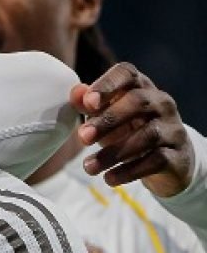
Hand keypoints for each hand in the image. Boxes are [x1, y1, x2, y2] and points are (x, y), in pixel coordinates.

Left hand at [73, 62, 192, 196]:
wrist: (165, 162)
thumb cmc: (128, 131)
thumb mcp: (106, 117)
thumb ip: (89, 105)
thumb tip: (75, 92)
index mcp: (140, 87)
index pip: (127, 73)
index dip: (108, 84)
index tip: (88, 102)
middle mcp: (161, 103)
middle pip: (138, 102)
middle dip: (107, 120)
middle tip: (82, 138)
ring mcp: (173, 128)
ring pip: (147, 136)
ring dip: (113, 152)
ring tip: (88, 167)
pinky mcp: (178, 155)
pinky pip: (156, 160)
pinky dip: (130, 170)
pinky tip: (109, 179)